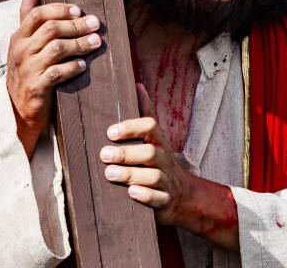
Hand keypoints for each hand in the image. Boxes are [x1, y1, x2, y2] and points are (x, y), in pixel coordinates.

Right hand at [6, 0, 101, 155]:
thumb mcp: (23, 43)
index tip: (79, 10)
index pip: (38, 14)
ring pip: (57, 49)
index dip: (60, 9)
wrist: (17, 111)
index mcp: (18, 37)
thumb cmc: (27, 70)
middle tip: (96, 24)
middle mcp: (20, 51)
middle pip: (51, 29)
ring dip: (80, 44)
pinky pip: (57, 73)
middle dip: (76, 25)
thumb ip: (28, 15)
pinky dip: (73, 67)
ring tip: (97, 42)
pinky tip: (84, 65)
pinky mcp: (36, 88)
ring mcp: (27, 70)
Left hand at [99, 84, 191, 224]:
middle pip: (150, 153)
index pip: (150, 127)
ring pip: (152, 177)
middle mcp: (164, 160)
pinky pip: (158, 199)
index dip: (131, 127)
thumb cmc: (160, 161)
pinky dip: (145, 196)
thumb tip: (137, 85)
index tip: (110, 132)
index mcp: (158, 142)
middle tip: (104, 154)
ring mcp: (166, 181)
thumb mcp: (155, 137)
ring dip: (130, 174)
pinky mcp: (165, 201)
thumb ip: (145, 113)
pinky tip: (131, 193)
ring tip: (110, 173)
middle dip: (126, 153)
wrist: (183, 195)